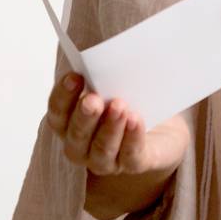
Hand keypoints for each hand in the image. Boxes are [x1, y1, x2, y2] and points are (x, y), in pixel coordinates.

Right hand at [45, 71, 189, 218]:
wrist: (163, 128)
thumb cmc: (130, 100)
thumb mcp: (117, 84)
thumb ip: (107, 76)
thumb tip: (107, 55)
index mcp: (70, 123)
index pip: (58, 112)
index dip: (63, 95)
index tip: (75, 76)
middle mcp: (82, 146)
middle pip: (76, 134)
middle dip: (84, 116)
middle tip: (93, 99)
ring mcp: (106, 160)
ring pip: (102, 149)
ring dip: (109, 127)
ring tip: (119, 106)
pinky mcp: (133, 164)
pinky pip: (130, 156)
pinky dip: (132, 137)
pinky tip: (135, 120)